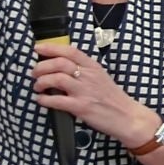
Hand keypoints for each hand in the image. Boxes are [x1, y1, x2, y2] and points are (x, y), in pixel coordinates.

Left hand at [31, 40, 153, 146]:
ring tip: (38, 86)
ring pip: (56, 79)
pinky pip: (57, 100)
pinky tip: (41, 99)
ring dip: (41, 82)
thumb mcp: (101, 77)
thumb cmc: (113, 99)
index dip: (51, 48)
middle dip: (41, 66)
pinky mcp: (81, 107)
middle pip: (59, 63)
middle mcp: (89, 76)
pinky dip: (44, 99)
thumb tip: (61, 66)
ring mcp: (85, 91)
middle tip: (35, 72)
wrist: (128, 117)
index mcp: (93, 67)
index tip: (38, 48)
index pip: (70, 51)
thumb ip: (84, 70)